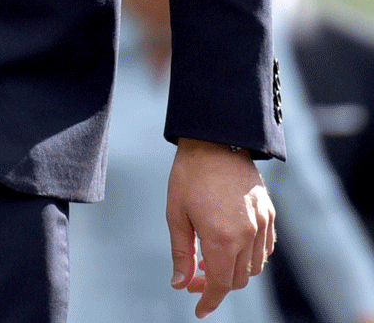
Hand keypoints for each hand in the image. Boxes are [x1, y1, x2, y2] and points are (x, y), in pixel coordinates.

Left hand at [167, 140, 274, 317]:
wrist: (216, 139)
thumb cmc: (190, 174)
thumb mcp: (177, 213)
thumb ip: (181, 253)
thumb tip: (180, 284)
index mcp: (222, 237)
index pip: (219, 284)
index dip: (209, 301)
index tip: (199, 310)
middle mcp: (247, 235)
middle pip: (237, 279)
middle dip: (216, 285)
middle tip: (194, 276)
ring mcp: (262, 224)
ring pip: (253, 267)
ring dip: (234, 271)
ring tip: (210, 258)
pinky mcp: (269, 213)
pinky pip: (265, 249)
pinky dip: (251, 257)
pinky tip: (232, 247)